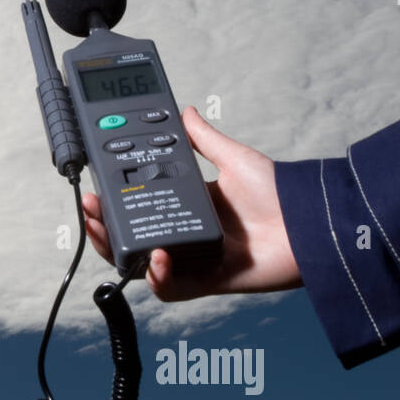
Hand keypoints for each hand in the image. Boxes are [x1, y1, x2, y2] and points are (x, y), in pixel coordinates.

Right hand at [82, 106, 301, 300]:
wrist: (310, 226)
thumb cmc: (280, 194)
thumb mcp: (235, 158)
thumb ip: (205, 139)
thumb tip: (186, 111)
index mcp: (188, 206)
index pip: (138, 207)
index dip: (112, 203)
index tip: (94, 189)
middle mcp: (186, 233)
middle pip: (131, 238)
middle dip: (103, 228)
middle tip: (89, 211)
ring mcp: (194, 260)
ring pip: (143, 265)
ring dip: (120, 252)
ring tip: (108, 233)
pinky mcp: (207, 282)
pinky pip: (172, 288)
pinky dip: (159, 278)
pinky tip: (157, 258)